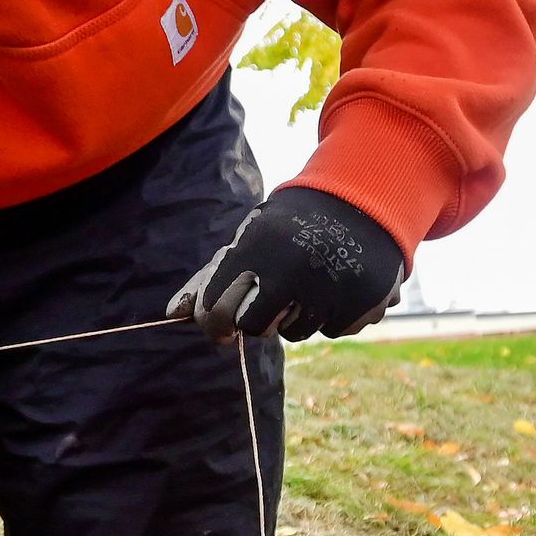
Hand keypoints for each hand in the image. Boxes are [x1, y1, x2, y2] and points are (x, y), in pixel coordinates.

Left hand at [169, 186, 404, 340]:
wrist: (362, 203)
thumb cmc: (290, 227)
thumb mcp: (249, 239)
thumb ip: (209, 277)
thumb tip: (171, 315)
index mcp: (259, 248)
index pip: (217, 311)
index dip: (213, 322)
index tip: (218, 324)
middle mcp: (295, 270)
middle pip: (255, 327)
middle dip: (259, 316)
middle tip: (274, 290)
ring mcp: (333, 290)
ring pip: (296, 332)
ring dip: (298, 314)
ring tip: (313, 277)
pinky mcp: (364, 305)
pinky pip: (333, 330)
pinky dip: (333, 313)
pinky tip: (339, 282)